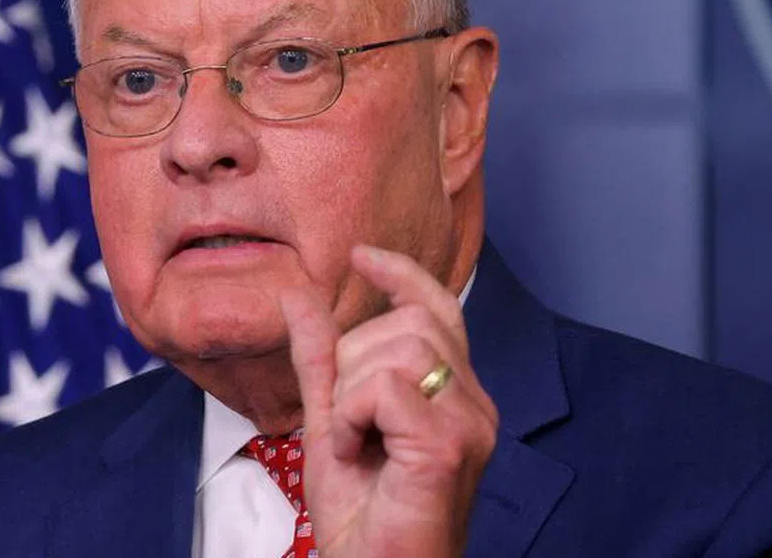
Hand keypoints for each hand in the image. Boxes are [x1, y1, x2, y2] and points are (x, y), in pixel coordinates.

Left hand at [281, 245, 497, 557]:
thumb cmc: (362, 514)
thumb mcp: (329, 420)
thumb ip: (320, 357)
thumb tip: (296, 294)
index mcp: (452, 395)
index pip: (438, 309)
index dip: (402, 275)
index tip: (361, 256)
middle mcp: (474, 404)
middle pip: (410, 323)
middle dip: (355, 359)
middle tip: (347, 420)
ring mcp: (469, 423)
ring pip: (398, 349)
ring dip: (351, 392)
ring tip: (352, 440)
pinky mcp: (450, 444)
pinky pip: (386, 387)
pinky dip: (351, 414)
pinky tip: (353, 450)